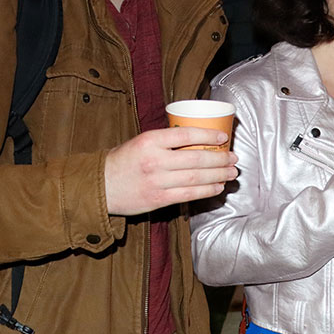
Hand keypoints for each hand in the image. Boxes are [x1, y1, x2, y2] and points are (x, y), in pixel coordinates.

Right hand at [104, 127, 238, 215]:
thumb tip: (199, 139)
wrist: (100, 186)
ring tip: (231, 172)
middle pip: (196, 158)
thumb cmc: (124, 161)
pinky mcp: (158, 199)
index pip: (186, 135)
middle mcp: (154, 160)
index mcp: (150, 141)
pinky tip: (218, 187)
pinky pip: (189, 195)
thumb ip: (166, 140)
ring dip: (218, 175)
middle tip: (233, 157)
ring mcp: (157, 181)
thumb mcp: (141, 141)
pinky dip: (207, 190)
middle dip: (220, 159)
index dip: (209, 135)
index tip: (223, 137)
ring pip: (196, 178)